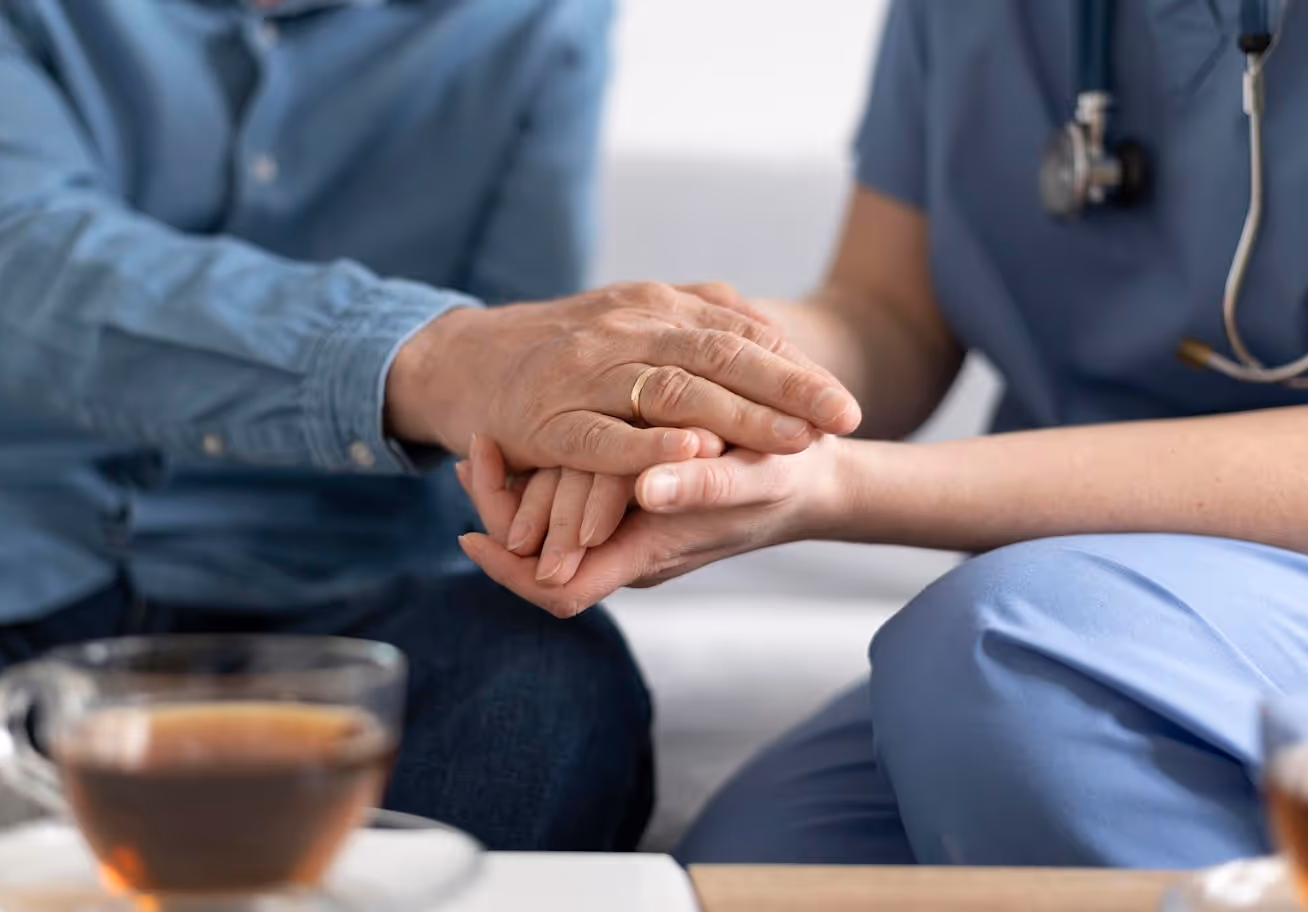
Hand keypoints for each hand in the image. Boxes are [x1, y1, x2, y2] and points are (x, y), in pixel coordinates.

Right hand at [386, 282, 859, 474]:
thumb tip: (772, 330)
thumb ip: (698, 317)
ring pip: (670, 392)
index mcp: (650, 307)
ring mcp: (583, 376)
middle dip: (787, 390)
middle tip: (843, 420)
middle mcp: (622, 332)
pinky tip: (694, 454)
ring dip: (738, 417)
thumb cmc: (561, 348)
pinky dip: (649, 447)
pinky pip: (602, 437)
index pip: (737, 333)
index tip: (844, 400)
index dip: (795, 367)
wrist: (463, 361)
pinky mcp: (547, 422)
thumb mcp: (632, 317)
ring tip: (793, 441)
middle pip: (717, 356)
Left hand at [455, 433, 844, 617]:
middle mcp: (628, 552)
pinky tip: (515, 441)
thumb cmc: (786, 482)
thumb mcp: (753, 479)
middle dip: (496, 512)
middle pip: (537, 559)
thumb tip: (644, 487)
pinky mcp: (629, 505)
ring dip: (510, 492)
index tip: (468, 533)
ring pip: (547, 527)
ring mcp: (627, 531)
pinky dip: (535, 474)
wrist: (810, 483)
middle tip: (467, 459)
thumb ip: (702, 487)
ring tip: (476, 448)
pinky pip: (566, 499)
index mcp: (646, 555)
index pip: (558, 589)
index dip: (509, 570)